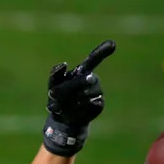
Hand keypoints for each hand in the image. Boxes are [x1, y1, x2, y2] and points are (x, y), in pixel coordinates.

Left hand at [43, 39, 115, 155]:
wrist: (63, 119)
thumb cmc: (57, 98)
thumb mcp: (52, 85)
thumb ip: (55, 74)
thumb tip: (64, 64)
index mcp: (82, 71)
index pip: (93, 59)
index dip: (102, 51)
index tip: (113, 43)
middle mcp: (93, 79)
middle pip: (85, 79)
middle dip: (68, 88)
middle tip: (51, 93)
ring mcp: (98, 92)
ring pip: (85, 94)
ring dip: (68, 101)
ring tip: (57, 106)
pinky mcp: (99, 105)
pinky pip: (89, 106)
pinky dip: (76, 110)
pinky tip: (69, 112)